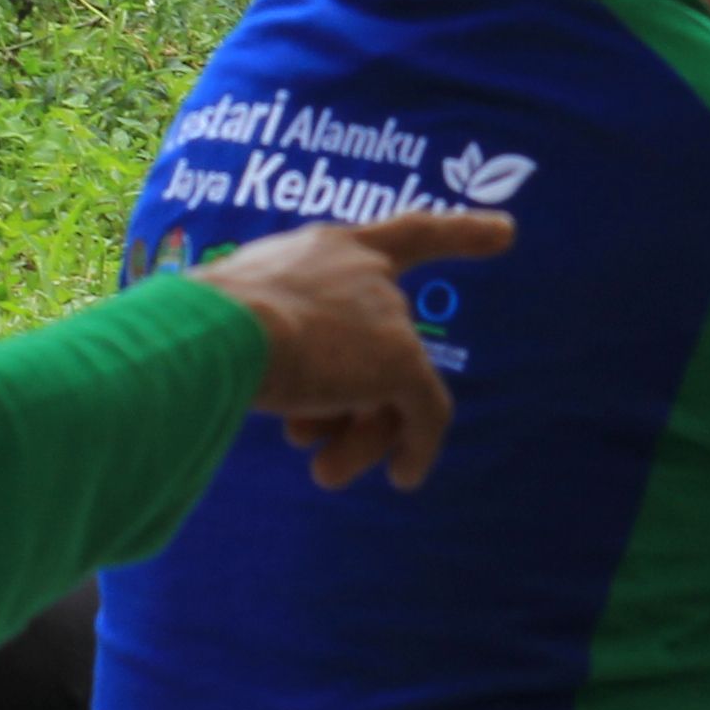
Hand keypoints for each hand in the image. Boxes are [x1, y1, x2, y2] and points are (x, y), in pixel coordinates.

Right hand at [187, 208, 515, 489]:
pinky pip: (424, 412)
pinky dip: (414, 446)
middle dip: (357, 406)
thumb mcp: (236, 325)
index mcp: (326, 250)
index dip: (458, 233)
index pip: (405, 232)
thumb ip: (271, 345)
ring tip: (326, 472)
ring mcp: (385, 313)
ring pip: (397, 385)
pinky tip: (402, 477)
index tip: (509, 232)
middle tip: (316, 451)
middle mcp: (364, 270)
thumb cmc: (201, 328)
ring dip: (365, 433)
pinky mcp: (398, 358)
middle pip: (387, 344)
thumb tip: (292, 405)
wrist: (212, 334)